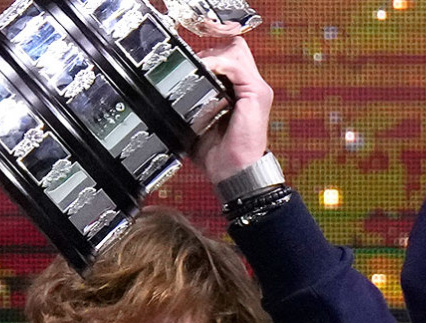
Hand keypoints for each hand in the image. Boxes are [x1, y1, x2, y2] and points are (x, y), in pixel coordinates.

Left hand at [191, 37, 272, 184]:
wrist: (234, 172)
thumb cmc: (218, 154)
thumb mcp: (199, 123)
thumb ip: (192, 105)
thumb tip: (169, 95)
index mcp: (240, 92)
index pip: (228, 57)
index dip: (209, 55)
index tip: (187, 62)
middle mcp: (251, 87)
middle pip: (233, 48)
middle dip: (209, 51)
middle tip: (190, 65)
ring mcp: (256, 89)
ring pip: (236, 51)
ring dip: (212, 55)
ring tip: (195, 67)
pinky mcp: (257, 93)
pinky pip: (237, 66)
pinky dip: (218, 63)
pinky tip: (203, 69)